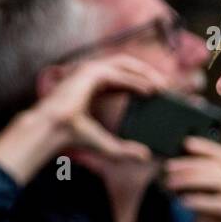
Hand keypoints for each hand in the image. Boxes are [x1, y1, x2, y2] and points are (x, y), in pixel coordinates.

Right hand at [0, 54, 165, 184]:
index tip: (160, 91)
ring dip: (146, 73)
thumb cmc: (74, 137)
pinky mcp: (89, 73)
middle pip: (126, 66)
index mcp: (93, 86)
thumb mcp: (107, 145)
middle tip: (166, 86)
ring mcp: (89, 71)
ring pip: (124, 65)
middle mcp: (91, 75)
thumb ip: (126, 149)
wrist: (54, 132)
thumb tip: (146, 156)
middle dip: (148, 73)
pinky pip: (119, 73)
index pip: (123, 77)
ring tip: (162, 87)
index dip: (142, 81)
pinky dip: (136, 80)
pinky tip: (151, 89)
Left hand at [164, 136, 220, 221]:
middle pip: (218, 167)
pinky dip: (199, 200)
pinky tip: (183, 202)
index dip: (205, 147)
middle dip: (190, 165)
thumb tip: (176, 172)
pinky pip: (220, 203)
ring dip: (191, 179)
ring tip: (170, 184)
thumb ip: (200, 192)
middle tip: (168, 169)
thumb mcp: (208, 210)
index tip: (184, 144)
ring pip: (220, 181)